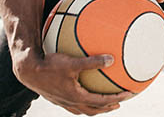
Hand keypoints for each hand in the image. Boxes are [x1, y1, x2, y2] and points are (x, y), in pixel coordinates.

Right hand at [16, 52, 130, 114]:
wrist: (28, 71)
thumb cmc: (50, 65)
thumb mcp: (73, 63)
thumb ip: (92, 62)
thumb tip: (112, 59)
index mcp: (76, 96)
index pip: (101, 101)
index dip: (116, 98)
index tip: (129, 94)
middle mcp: (70, 102)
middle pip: (93, 110)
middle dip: (107, 107)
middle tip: (120, 102)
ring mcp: (62, 101)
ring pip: (82, 109)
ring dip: (95, 107)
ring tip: (104, 102)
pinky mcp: (57, 97)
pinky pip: (73, 103)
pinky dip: (83, 101)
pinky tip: (83, 91)